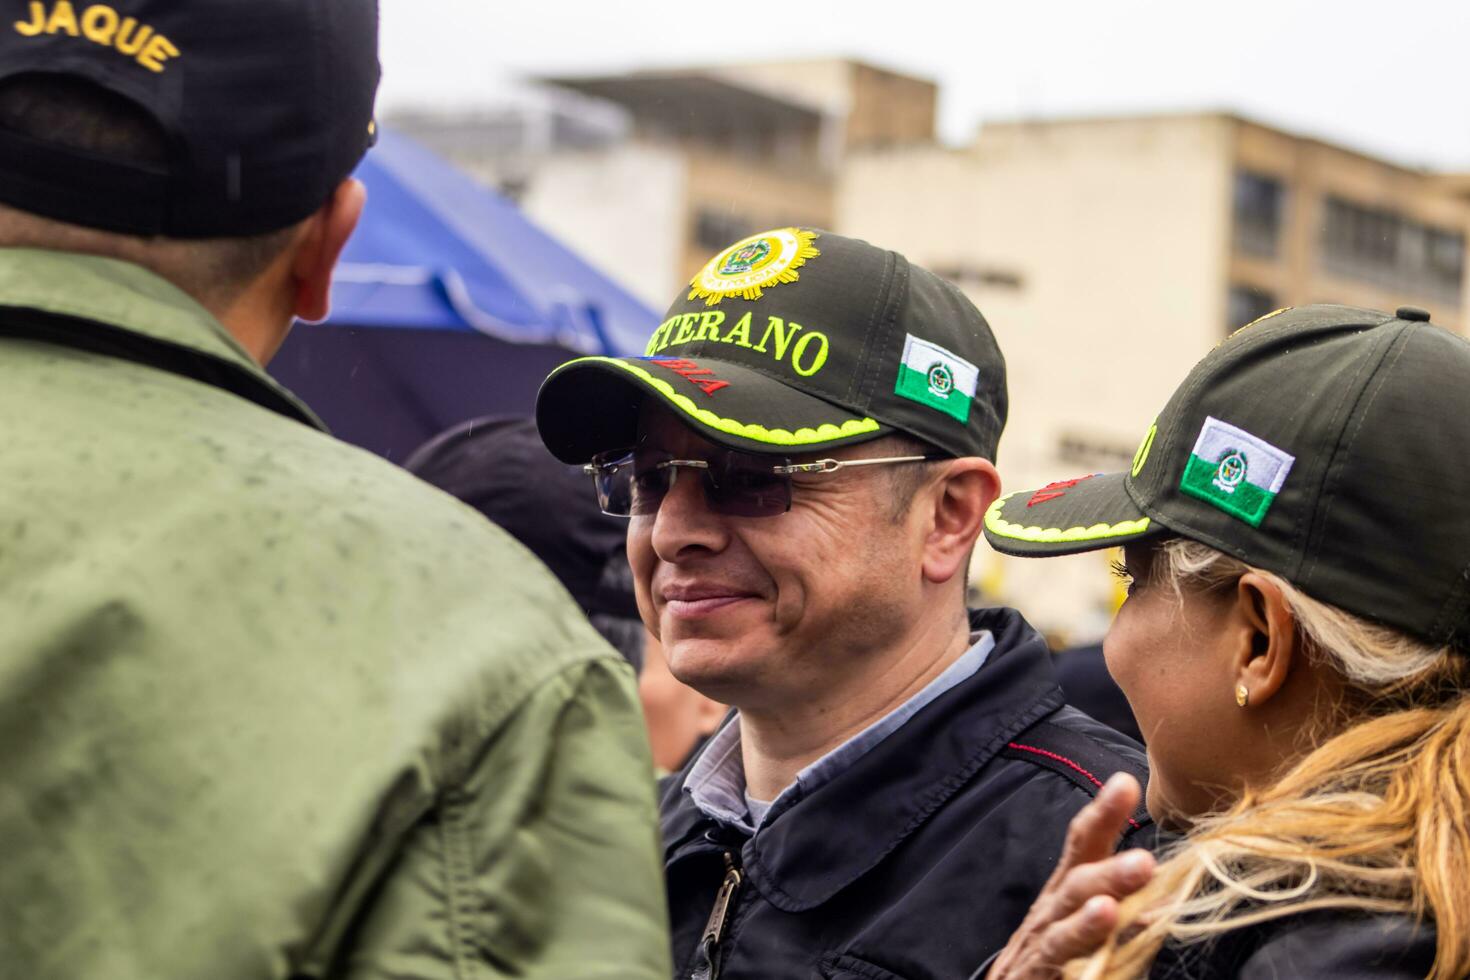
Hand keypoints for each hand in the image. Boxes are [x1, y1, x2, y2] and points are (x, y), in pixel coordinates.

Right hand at [985, 773, 1155, 978]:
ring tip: (1113, 904)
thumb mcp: (1093, 925)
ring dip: (1091, 910)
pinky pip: (1057, 953)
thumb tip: (1166, 898)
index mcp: (1070, 888)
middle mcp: (1053, 907)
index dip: (1103, 814)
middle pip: (1078, 880)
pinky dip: (1077, 939)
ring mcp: (1041, 937)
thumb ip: (1126, 910)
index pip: (1085, 844)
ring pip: (1067, 916)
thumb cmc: (1060, 954)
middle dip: (1109, 870)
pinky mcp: (1033, 967)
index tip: (1125, 783)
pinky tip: (1097, 926)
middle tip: (1144, 862)